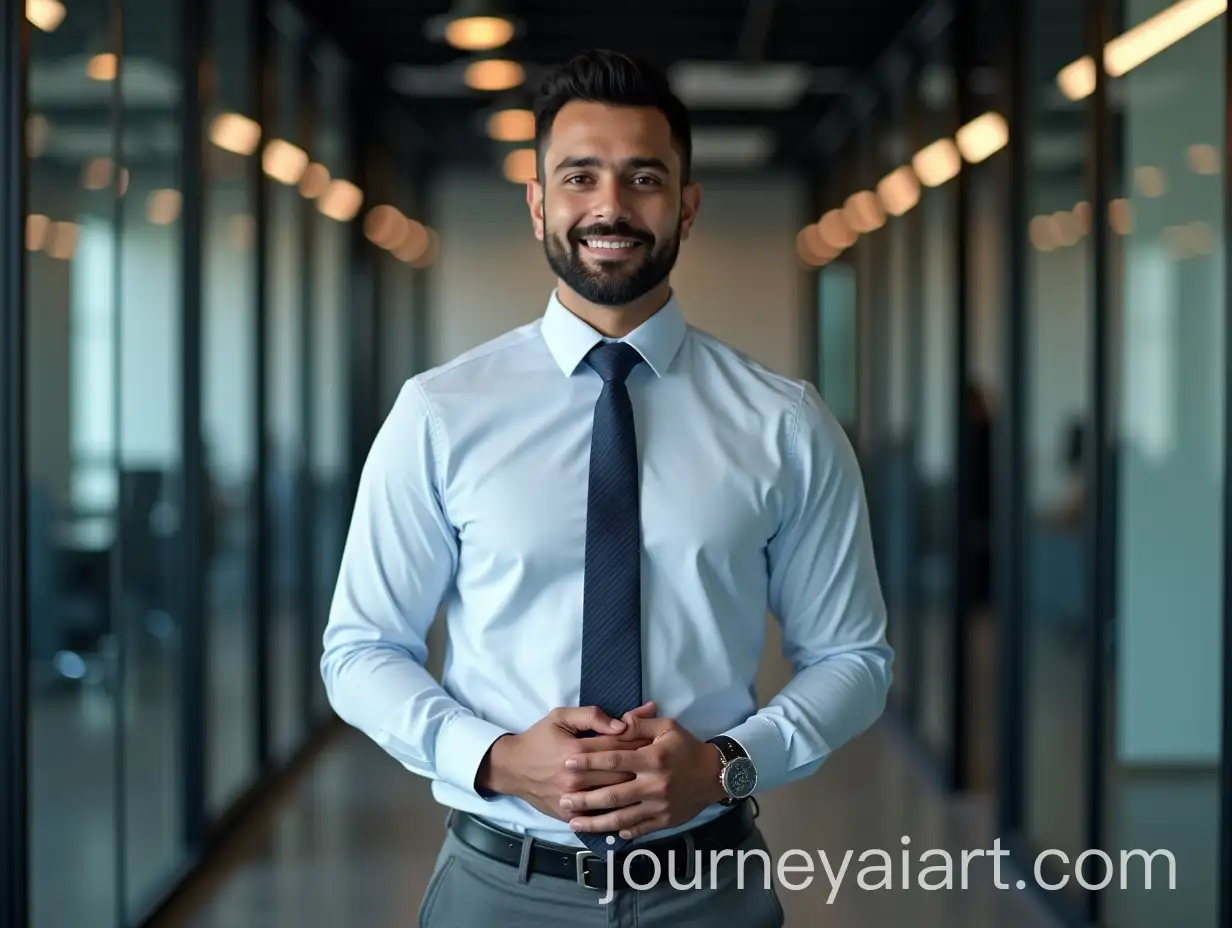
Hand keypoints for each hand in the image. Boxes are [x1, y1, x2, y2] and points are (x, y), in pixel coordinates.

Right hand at [478, 703, 657, 822]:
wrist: (513, 768)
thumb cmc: (540, 738)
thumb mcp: (561, 717)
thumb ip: (592, 716)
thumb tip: (623, 724)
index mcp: (577, 750)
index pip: (619, 745)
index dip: (640, 742)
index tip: (656, 740)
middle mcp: (577, 777)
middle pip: (622, 772)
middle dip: (644, 766)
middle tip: (662, 763)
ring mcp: (574, 799)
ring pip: (616, 796)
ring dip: (637, 789)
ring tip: (654, 782)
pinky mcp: (571, 815)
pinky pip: (602, 816)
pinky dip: (620, 811)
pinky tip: (637, 805)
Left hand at [559, 715, 726, 841]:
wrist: (715, 775)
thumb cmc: (687, 748)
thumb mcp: (668, 727)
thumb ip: (641, 724)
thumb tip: (618, 721)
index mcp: (652, 759)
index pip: (614, 760)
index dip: (589, 762)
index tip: (568, 763)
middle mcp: (654, 785)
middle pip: (612, 794)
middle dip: (585, 798)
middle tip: (563, 799)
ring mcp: (659, 806)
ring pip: (621, 817)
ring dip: (596, 822)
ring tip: (574, 823)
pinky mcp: (664, 821)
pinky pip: (638, 828)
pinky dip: (620, 832)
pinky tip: (604, 833)